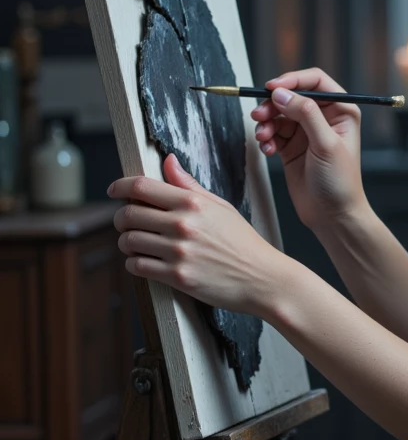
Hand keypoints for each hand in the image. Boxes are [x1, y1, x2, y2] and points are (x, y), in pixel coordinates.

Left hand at [108, 154, 282, 315]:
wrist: (262, 278)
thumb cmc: (243, 242)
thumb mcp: (221, 206)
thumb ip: (189, 186)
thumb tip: (168, 161)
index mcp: (192, 203)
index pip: (142, 186)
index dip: (120, 186)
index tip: (113, 190)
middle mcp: (182, 225)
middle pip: (129, 214)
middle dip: (121, 218)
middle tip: (126, 222)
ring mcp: (179, 252)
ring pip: (129, 241)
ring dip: (126, 242)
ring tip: (135, 243)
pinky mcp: (177, 277)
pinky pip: (138, 266)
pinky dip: (134, 263)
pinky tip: (144, 261)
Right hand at [251, 68, 365, 229]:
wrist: (332, 216)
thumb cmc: (340, 182)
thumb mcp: (326, 144)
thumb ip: (305, 114)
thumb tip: (281, 93)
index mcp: (341, 110)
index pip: (315, 81)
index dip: (292, 80)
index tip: (271, 88)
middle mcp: (323, 118)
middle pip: (291, 96)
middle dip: (273, 104)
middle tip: (259, 116)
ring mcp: (306, 132)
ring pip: (278, 114)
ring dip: (266, 123)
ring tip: (263, 137)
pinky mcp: (291, 147)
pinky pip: (272, 133)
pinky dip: (266, 138)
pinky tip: (268, 150)